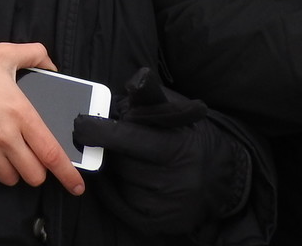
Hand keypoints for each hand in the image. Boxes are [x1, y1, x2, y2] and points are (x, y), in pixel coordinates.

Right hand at [0, 38, 84, 194]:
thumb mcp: (5, 52)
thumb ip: (35, 55)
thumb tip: (52, 66)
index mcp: (21, 113)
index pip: (52, 152)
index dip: (68, 174)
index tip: (77, 186)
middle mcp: (5, 135)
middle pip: (33, 174)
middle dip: (35, 169)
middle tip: (27, 156)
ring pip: (9, 179)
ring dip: (10, 170)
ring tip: (2, 151)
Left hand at [75, 68, 247, 233]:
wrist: (220, 180)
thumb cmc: (190, 138)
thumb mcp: (176, 111)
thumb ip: (150, 96)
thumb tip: (136, 80)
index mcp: (177, 147)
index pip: (127, 137)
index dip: (100, 129)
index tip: (81, 122)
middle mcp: (172, 181)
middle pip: (119, 161)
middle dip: (111, 148)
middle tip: (113, 139)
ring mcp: (163, 206)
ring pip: (118, 181)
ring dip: (116, 168)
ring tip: (132, 158)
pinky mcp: (154, 223)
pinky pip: (119, 203)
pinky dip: (116, 189)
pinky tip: (127, 177)